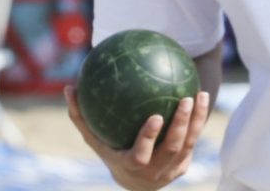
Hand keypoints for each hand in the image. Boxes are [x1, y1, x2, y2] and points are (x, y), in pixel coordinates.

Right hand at [65, 86, 211, 190]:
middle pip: (172, 148)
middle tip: (186, 99)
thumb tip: (68, 88)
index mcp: (133, 165)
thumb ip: (81, 117)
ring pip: (189, 143)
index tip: (156, 116)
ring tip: (199, 94)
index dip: (149, 138)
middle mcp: (155, 171)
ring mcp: (172, 169)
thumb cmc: (110, 152)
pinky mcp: (183, 165)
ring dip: (196, 119)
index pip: (142, 155)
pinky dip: (199, 121)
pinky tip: (201, 99)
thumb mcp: (95, 139)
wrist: (135, 182)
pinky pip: (194, 141)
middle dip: (181, 124)